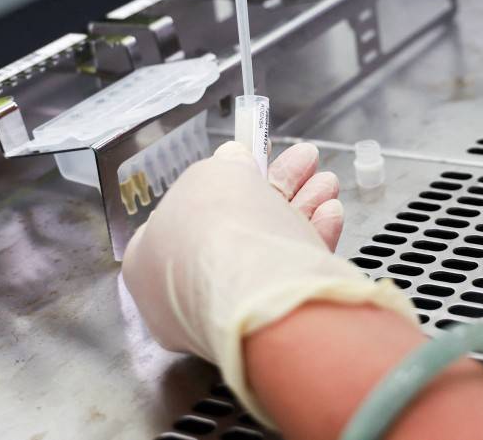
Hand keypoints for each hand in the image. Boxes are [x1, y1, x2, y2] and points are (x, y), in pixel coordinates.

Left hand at [122, 141, 416, 424]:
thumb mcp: (210, 175)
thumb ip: (222, 166)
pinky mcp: (274, 322)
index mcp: (151, 258)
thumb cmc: (217, 230)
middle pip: (238, 225)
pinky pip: (291, 273)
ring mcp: (231, 309)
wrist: (259, 292)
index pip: (187, 212)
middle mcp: (186, 289)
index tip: (253, 160)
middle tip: (304, 161)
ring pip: (270, 247)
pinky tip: (332, 212)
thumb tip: (232, 162)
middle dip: (278, 187)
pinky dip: (313, 238)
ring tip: (328, 181)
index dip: (222, 181)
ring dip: (303, 206)